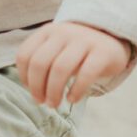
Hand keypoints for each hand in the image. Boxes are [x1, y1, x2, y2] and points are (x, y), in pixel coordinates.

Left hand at [15, 19, 130, 109]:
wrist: (112, 37)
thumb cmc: (77, 50)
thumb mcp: (57, 48)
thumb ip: (42, 62)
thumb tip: (33, 92)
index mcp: (47, 32)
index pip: (25, 55)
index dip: (24, 77)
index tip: (32, 91)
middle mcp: (63, 33)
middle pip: (40, 63)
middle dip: (37, 88)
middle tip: (42, 102)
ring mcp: (84, 40)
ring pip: (60, 69)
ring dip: (53, 92)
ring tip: (54, 104)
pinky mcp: (102, 52)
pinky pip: (85, 74)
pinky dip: (76, 91)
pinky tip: (73, 99)